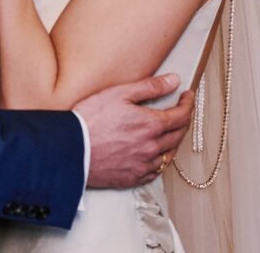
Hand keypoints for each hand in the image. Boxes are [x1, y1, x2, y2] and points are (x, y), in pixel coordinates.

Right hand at [73, 74, 192, 188]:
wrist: (70, 149)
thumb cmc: (90, 119)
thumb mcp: (119, 93)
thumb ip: (150, 87)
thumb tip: (174, 80)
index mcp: (152, 125)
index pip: (182, 114)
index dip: (188, 103)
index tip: (187, 96)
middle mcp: (153, 147)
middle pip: (179, 134)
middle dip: (184, 119)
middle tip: (182, 111)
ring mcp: (144, 165)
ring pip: (171, 153)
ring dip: (175, 140)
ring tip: (171, 130)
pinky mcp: (134, 178)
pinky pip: (157, 170)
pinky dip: (162, 159)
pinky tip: (157, 153)